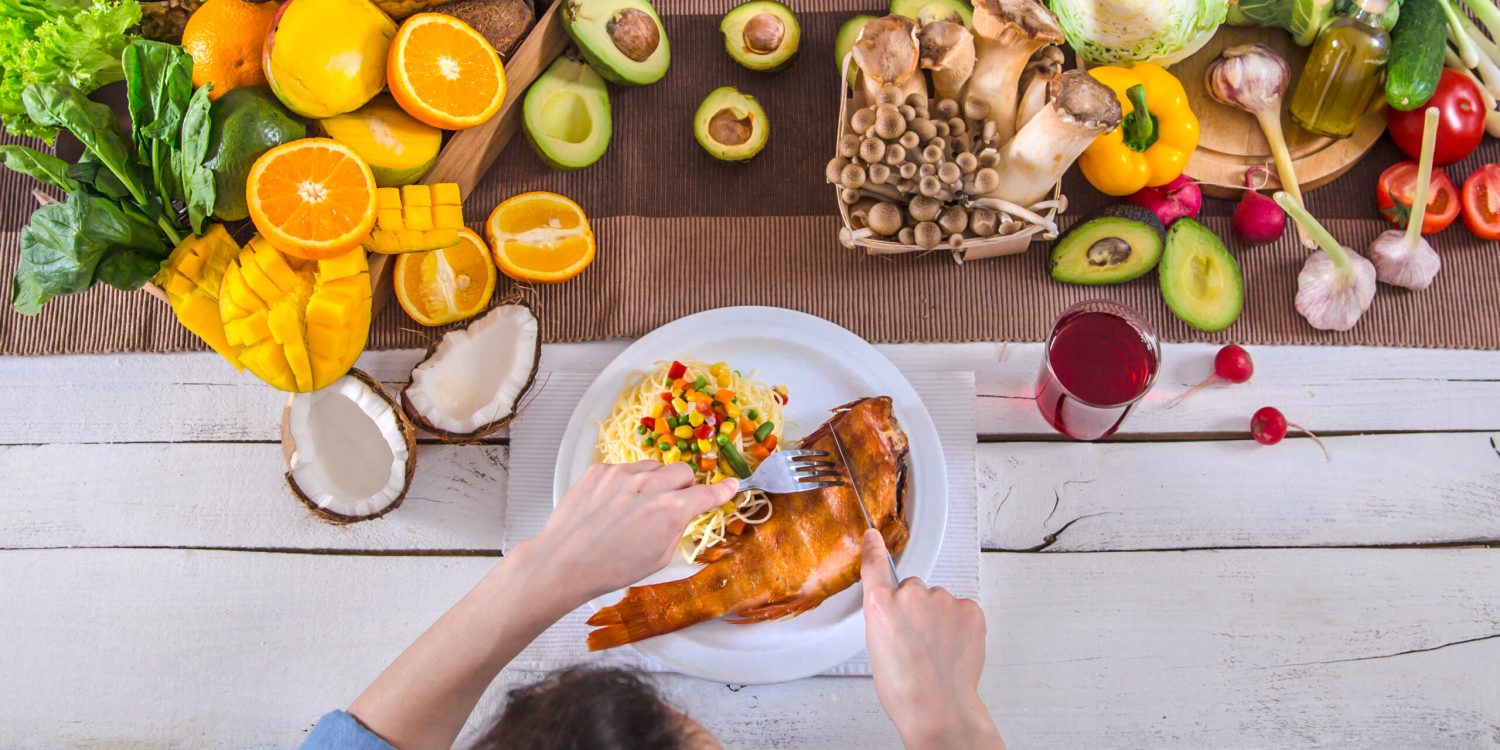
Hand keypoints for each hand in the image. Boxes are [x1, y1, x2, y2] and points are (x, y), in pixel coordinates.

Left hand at [516, 461, 739, 604]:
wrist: (564, 562)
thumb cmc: (612, 568)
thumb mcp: (658, 557)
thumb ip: (677, 527)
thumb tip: (683, 511)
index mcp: (671, 510)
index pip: (706, 493)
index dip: (722, 490)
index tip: (731, 485)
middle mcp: (650, 485)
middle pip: (682, 472)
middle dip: (683, 486)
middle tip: (671, 504)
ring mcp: (622, 474)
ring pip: (653, 467)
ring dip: (654, 482)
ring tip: (635, 507)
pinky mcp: (599, 470)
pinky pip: (624, 469)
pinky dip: (626, 482)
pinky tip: (613, 505)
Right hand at [860, 529, 1003, 749]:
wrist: (937, 706)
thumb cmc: (904, 688)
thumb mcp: (877, 647)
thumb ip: (885, 618)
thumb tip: (899, 612)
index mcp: (880, 604)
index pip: (875, 565)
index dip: (874, 549)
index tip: (873, 536)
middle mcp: (910, 594)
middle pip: (913, 588)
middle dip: (916, 608)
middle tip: (917, 640)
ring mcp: (943, 600)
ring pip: (940, 600)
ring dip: (939, 618)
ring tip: (936, 651)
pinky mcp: (969, 609)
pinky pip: (962, 609)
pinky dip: (960, 625)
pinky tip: (953, 647)